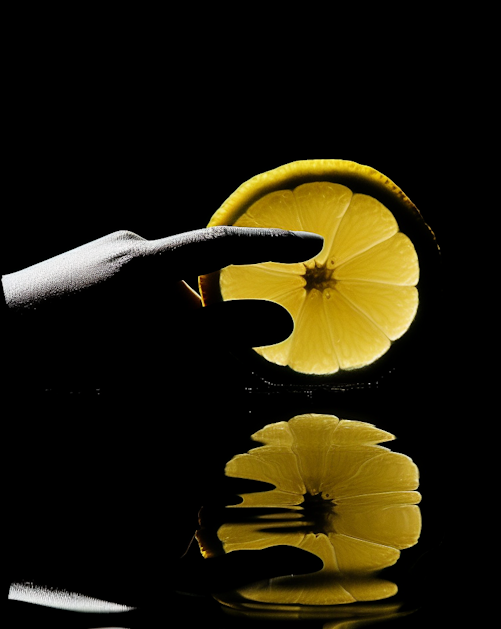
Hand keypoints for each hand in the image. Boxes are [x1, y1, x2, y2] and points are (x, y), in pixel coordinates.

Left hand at [2, 226, 323, 387]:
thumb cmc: (57, 351)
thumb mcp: (143, 354)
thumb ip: (215, 340)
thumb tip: (282, 321)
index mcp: (139, 260)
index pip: (221, 246)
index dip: (272, 245)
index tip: (314, 244)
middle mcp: (124, 251)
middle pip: (187, 297)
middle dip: (197, 342)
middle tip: (183, 385)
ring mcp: (102, 263)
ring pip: (160, 308)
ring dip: (164, 349)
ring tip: (133, 385)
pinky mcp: (87, 277)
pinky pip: (134, 308)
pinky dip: (141, 340)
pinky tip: (118, 368)